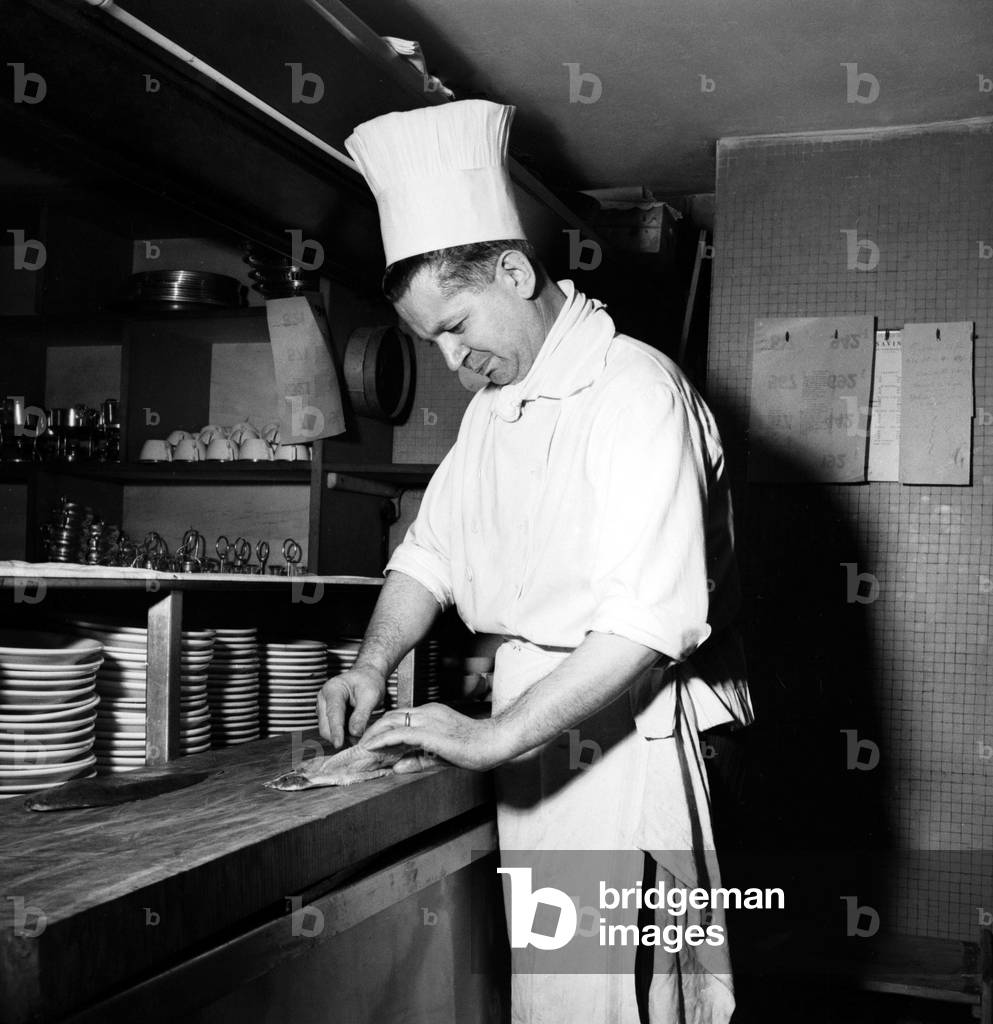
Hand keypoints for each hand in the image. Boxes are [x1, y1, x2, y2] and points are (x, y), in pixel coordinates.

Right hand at [317, 665, 384, 748]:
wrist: (367, 676)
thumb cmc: (369, 682)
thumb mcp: (371, 696)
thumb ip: (362, 715)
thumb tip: (355, 733)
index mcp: (333, 689)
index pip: (333, 713)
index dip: (336, 730)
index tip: (339, 744)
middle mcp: (324, 698)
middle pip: (325, 726)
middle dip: (338, 737)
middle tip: (356, 744)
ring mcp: (324, 707)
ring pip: (327, 730)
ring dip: (340, 737)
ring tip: (358, 738)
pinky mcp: (327, 715)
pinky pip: (331, 729)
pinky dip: (342, 734)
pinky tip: (354, 734)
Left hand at [360, 704, 504, 771]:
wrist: (495, 742)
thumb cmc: (476, 747)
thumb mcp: (441, 755)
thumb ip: (419, 759)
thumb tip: (397, 766)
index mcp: (432, 714)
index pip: (400, 717)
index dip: (382, 728)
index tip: (369, 742)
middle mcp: (428, 713)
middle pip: (391, 716)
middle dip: (372, 730)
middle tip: (359, 745)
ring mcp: (429, 720)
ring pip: (392, 722)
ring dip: (373, 734)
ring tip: (360, 747)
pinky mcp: (431, 732)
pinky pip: (401, 733)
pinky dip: (383, 740)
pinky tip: (372, 747)